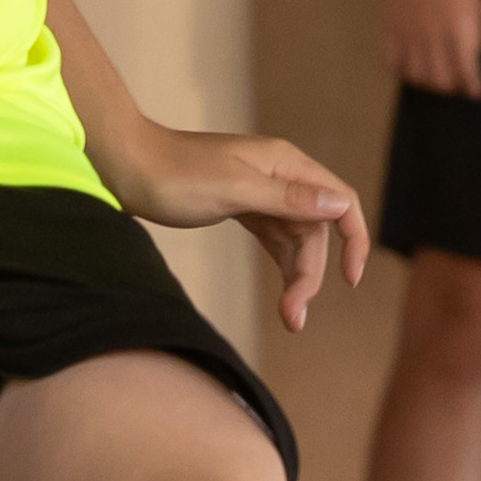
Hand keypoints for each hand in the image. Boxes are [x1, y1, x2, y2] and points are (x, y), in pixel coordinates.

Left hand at [107, 124, 372, 333]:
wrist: (126, 166)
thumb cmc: (175, 175)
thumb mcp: (234, 190)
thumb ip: (287, 199)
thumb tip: (340, 205)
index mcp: (285, 163)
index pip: (340, 201)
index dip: (353, 240)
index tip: (351, 280)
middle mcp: (280, 175)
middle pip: (316, 230)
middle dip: (310, 274)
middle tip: (293, 317)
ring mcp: (261, 191)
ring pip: (295, 239)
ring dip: (296, 276)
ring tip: (288, 317)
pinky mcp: (242, 207)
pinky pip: (275, 239)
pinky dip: (281, 265)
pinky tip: (282, 291)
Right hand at [388, 0, 480, 97]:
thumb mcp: (478, 5)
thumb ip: (476, 36)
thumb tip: (471, 60)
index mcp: (459, 29)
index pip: (467, 72)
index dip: (473, 87)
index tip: (476, 92)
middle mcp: (433, 36)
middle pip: (440, 81)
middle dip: (451, 87)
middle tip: (456, 81)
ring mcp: (408, 33)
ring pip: (416, 76)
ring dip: (428, 81)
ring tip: (434, 75)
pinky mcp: (390, 28)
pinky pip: (393, 63)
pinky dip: (403, 70)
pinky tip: (412, 65)